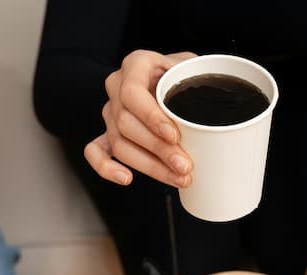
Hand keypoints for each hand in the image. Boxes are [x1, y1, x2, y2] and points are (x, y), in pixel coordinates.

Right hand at [84, 50, 196, 187]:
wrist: (173, 78)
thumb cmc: (183, 73)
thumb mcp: (193, 68)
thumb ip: (196, 80)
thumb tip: (210, 105)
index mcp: (136, 64)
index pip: (132, 93)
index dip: (151, 118)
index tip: (174, 136)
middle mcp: (117, 86)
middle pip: (126, 124)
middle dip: (158, 150)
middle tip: (184, 165)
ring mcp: (110, 112)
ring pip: (119, 144)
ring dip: (149, 166)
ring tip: (177, 177)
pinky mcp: (108, 133)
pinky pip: (96, 151)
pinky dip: (106, 167)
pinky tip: (127, 178)